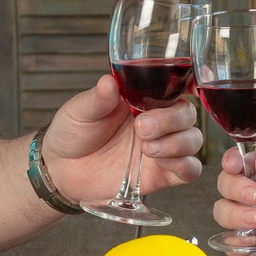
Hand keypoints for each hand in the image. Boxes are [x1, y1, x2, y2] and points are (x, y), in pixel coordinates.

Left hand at [42, 74, 202, 202]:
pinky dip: (184, 165)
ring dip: (176, 143)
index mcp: (142, 98)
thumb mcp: (79, 111)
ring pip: (194, 139)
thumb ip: (97, 98)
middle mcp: (158, 121)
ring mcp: (162, 147)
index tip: (190, 85)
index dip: (191, 83)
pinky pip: (190, 169)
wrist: (62, 171)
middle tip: (141, 127)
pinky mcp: (161, 174)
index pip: (176, 86)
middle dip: (171, 120)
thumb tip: (108, 81)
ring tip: (147, 147)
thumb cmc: (72, 133)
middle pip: (188, 113)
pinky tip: (161, 162)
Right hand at [213, 144, 255, 255]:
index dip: (235, 162)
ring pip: (228, 214)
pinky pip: (241, 246)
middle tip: (255, 197)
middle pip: (230, 186)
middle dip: (234, 190)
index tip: (235, 167)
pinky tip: (244, 244)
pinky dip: (235, 246)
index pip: (246, 159)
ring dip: (233, 216)